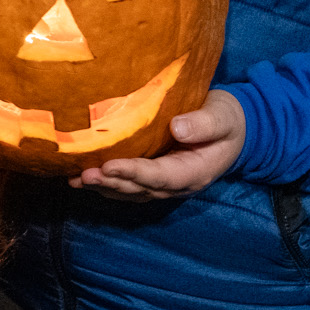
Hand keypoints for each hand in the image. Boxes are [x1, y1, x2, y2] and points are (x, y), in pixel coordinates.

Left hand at [71, 89, 245, 200]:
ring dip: (104, 187)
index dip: (134, 173)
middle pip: (141, 188)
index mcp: (195, 172)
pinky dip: (108, 184)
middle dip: (111, 183)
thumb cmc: (227, 120)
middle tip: (84, 175)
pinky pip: (130, 186)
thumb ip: (203, 124)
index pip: (161, 176)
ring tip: (77, 180)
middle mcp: (178, 184)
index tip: (109, 166)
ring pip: (131, 191)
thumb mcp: (223, 118)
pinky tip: (85, 179)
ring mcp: (166, 184)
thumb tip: (178, 128)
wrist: (232, 129)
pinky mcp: (155, 176)